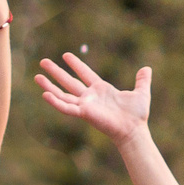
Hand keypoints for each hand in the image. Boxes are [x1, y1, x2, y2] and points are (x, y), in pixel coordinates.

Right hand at [36, 52, 151, 144]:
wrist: (134, 130)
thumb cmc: (137, 115)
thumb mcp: (141, 93)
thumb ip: (142, 80)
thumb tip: (147, 68)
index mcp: (101, 89)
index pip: (85, 73)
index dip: (76, 64)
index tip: (65, 55)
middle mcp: (90, 97)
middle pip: (69, 82)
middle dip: (56, 72)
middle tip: (43, 61)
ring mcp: (85, 105)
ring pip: (63, 94)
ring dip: (49, 86)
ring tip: (36, 76)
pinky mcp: (84, 114)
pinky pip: (66, 108)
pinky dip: (56, 102)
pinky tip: (45, 94)